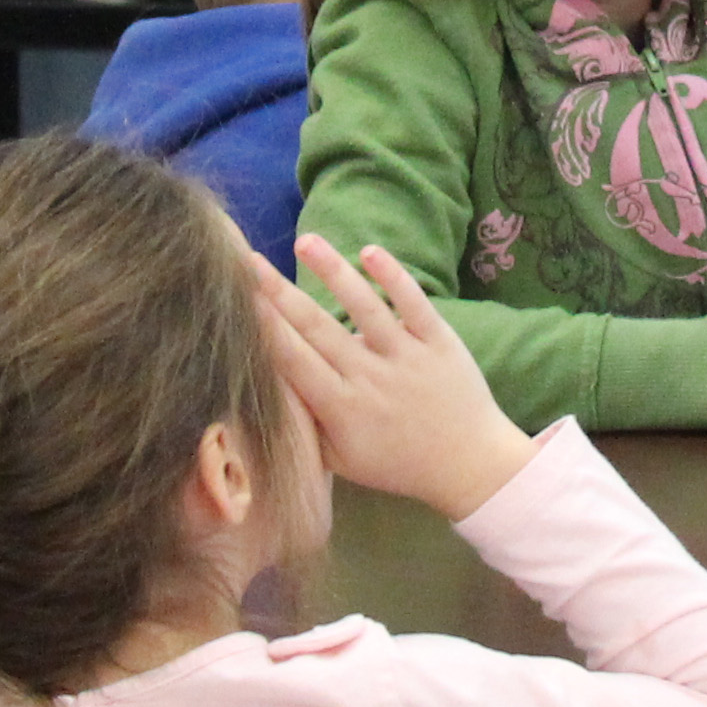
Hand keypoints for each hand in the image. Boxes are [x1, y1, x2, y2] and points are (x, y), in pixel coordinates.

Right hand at [253, 240, 534, 519]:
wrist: (468, 465)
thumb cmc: (396, 462)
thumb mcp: (341, 459)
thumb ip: (306, 424)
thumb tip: (269, 386)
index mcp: (341, 408)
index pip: (294, 361)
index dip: (265, 329)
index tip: (238, 300)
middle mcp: (370, 378)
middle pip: (317, 328)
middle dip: (280, 293)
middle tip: (249, 262)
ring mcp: (406, 357)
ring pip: (364, 307)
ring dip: (333, 271)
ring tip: (306, 241)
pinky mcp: (439, 342)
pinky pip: (413, 304)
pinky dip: (393, 277)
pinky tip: (370, 251)